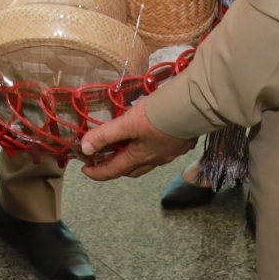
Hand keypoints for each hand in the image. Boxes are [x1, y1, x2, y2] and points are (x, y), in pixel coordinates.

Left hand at [80, 102, 196, 180]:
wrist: (194, 107)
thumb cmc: (159, 116)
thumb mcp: (128, 122)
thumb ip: (106, 134)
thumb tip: (84, 148)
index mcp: (141, 157)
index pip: (114, 170)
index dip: (97, 172)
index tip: (85, 170)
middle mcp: (156, 159)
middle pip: (131, 169)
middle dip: (114, 166)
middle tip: (101, 158)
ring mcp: (170, 152)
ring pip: (147, 160)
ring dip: (132, 157)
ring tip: (122, 146)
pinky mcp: (181, 142)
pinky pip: (160, 150)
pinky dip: (148, 147)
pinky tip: (148, 137)